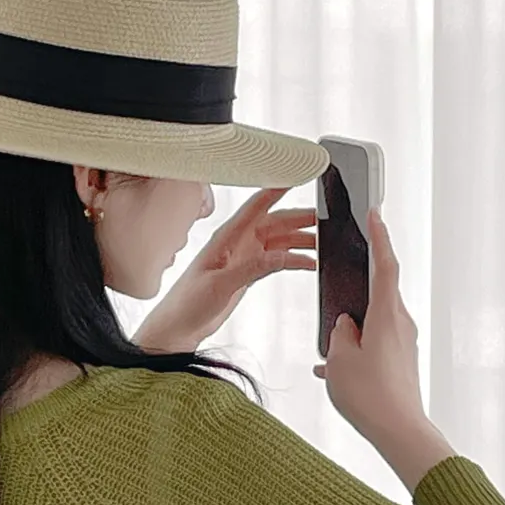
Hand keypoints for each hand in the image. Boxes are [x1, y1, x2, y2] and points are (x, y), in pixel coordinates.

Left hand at [133, 188, 315, 352]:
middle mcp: (238, 242)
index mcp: (227, 236)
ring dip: (301, 242)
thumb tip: (281, 256)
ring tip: (323, 246)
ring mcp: (245, 257)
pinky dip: (294, 261)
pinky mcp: (249, 273)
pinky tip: (309, 264)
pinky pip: (277, 260)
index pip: (257, 205)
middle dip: (301, 220)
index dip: (278, 189)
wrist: (179, 328)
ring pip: (280, 241)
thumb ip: (251, 268)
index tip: (299, 177)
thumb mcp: (220, 284)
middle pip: (276, 222)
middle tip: (325, 221)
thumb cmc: (187, 303)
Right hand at [312, 210, 442, 457]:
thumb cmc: (370, 397)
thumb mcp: (339, 361)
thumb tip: (346, 325)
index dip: (379, 237)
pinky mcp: (403, 361)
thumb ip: (339, 334)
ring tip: (331, 354)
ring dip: (353, 331)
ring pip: (374, 323)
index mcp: (386, 315)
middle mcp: (401, 324)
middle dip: (357, 290)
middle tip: (343, 279)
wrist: (400, 432)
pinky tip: (337, 373)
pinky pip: (376, 346)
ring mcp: (405, 343)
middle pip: (378, 294)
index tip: (375, 214)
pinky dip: (357, 353)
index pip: (385, 265)